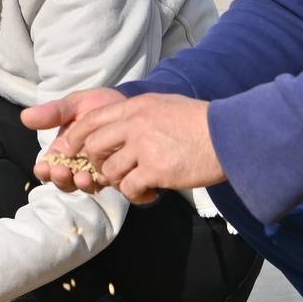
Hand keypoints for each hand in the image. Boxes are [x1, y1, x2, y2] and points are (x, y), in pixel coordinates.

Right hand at [21, 87, 126, 193]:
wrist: (129, 105)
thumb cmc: (98, 104)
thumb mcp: (74, 104)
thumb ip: (52, 113)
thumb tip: (25, 116)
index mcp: (62, 150)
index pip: (47, 167)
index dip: (43, 170)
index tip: (43, 167)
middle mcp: (76, 164)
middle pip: (63, 181)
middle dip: (60, 180)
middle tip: (63, 172)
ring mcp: (95, 170)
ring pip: (82, 185)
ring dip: (79, 184)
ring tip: (82, 177)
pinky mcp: (113, 173)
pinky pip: (105, 183)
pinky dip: (101, 183)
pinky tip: (102, 175)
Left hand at [39, 92, 223, 203]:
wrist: (230, 136)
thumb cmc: (201, 123)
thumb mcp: (165, 106)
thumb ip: (139, 115)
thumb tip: (118, 127)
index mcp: (137, 106)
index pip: (91, 120)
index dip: (76, 138)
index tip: (71, 152)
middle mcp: (136, 123)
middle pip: (94, 147)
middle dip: (96, 164)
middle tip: (113, 172)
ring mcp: (144, 146)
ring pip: (110, 171)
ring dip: (121, 181)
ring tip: (140, 182)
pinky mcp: (155, 169)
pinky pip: (130, 189)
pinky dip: (138, 195)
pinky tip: (153, 191)